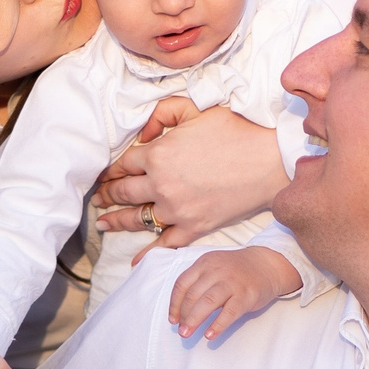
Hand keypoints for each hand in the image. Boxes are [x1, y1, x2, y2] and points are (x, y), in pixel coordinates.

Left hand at [92, 99, 286, 246]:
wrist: (269, 160)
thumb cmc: (235, 131)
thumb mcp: (195, 109)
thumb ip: (163, 113)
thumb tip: (142, 134)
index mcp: (157, 154)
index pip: (123, 163)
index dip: (111, 169)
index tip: (104, 175)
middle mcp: (160, 184)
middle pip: (123, 192)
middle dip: (107, 195)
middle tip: (98, 198)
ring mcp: (176, 209)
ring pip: (136, 218)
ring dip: (116, 220)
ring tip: (103, 222)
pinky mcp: (194, 226)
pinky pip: (165, 243)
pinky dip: (148, 252)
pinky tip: (136, 259)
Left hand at [169, 247, 302, 341]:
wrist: (266, 265)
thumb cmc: (236, 270)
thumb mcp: (214, 267)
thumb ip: (198, 282)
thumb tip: (181, 311)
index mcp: (204, 263)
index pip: (182, 284)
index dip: (174, 304)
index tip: (173, 319)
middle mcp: (216, 271)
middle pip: (193, 294)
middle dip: (184, 315)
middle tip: (181, 331)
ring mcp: (232, 282)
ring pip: (208, 302)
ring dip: (194, 320)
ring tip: (188, 333)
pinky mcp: (246, 295)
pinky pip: (229, 312)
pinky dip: (217, 325)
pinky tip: (210, 335)